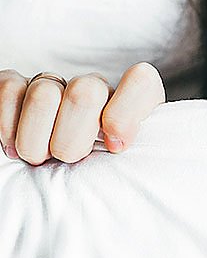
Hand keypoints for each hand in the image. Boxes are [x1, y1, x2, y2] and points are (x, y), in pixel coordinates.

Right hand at [0, 62, 165, 164]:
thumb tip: (117, 145)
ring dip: (37, 140)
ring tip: (40, 157)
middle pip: (85, 93)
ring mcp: (55, 84)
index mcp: (129, 104)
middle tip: (68, 159)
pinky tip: (13, 145)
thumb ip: (130, 155)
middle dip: (71, 139)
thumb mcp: (122, 168)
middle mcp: (94, 88)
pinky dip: (7, 126)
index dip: (125, 113)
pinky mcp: (17, 86)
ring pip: (44, 95)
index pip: (141, 82)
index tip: (115, 146)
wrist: (49, 175)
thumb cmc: (95, 174)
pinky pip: (9, 90)